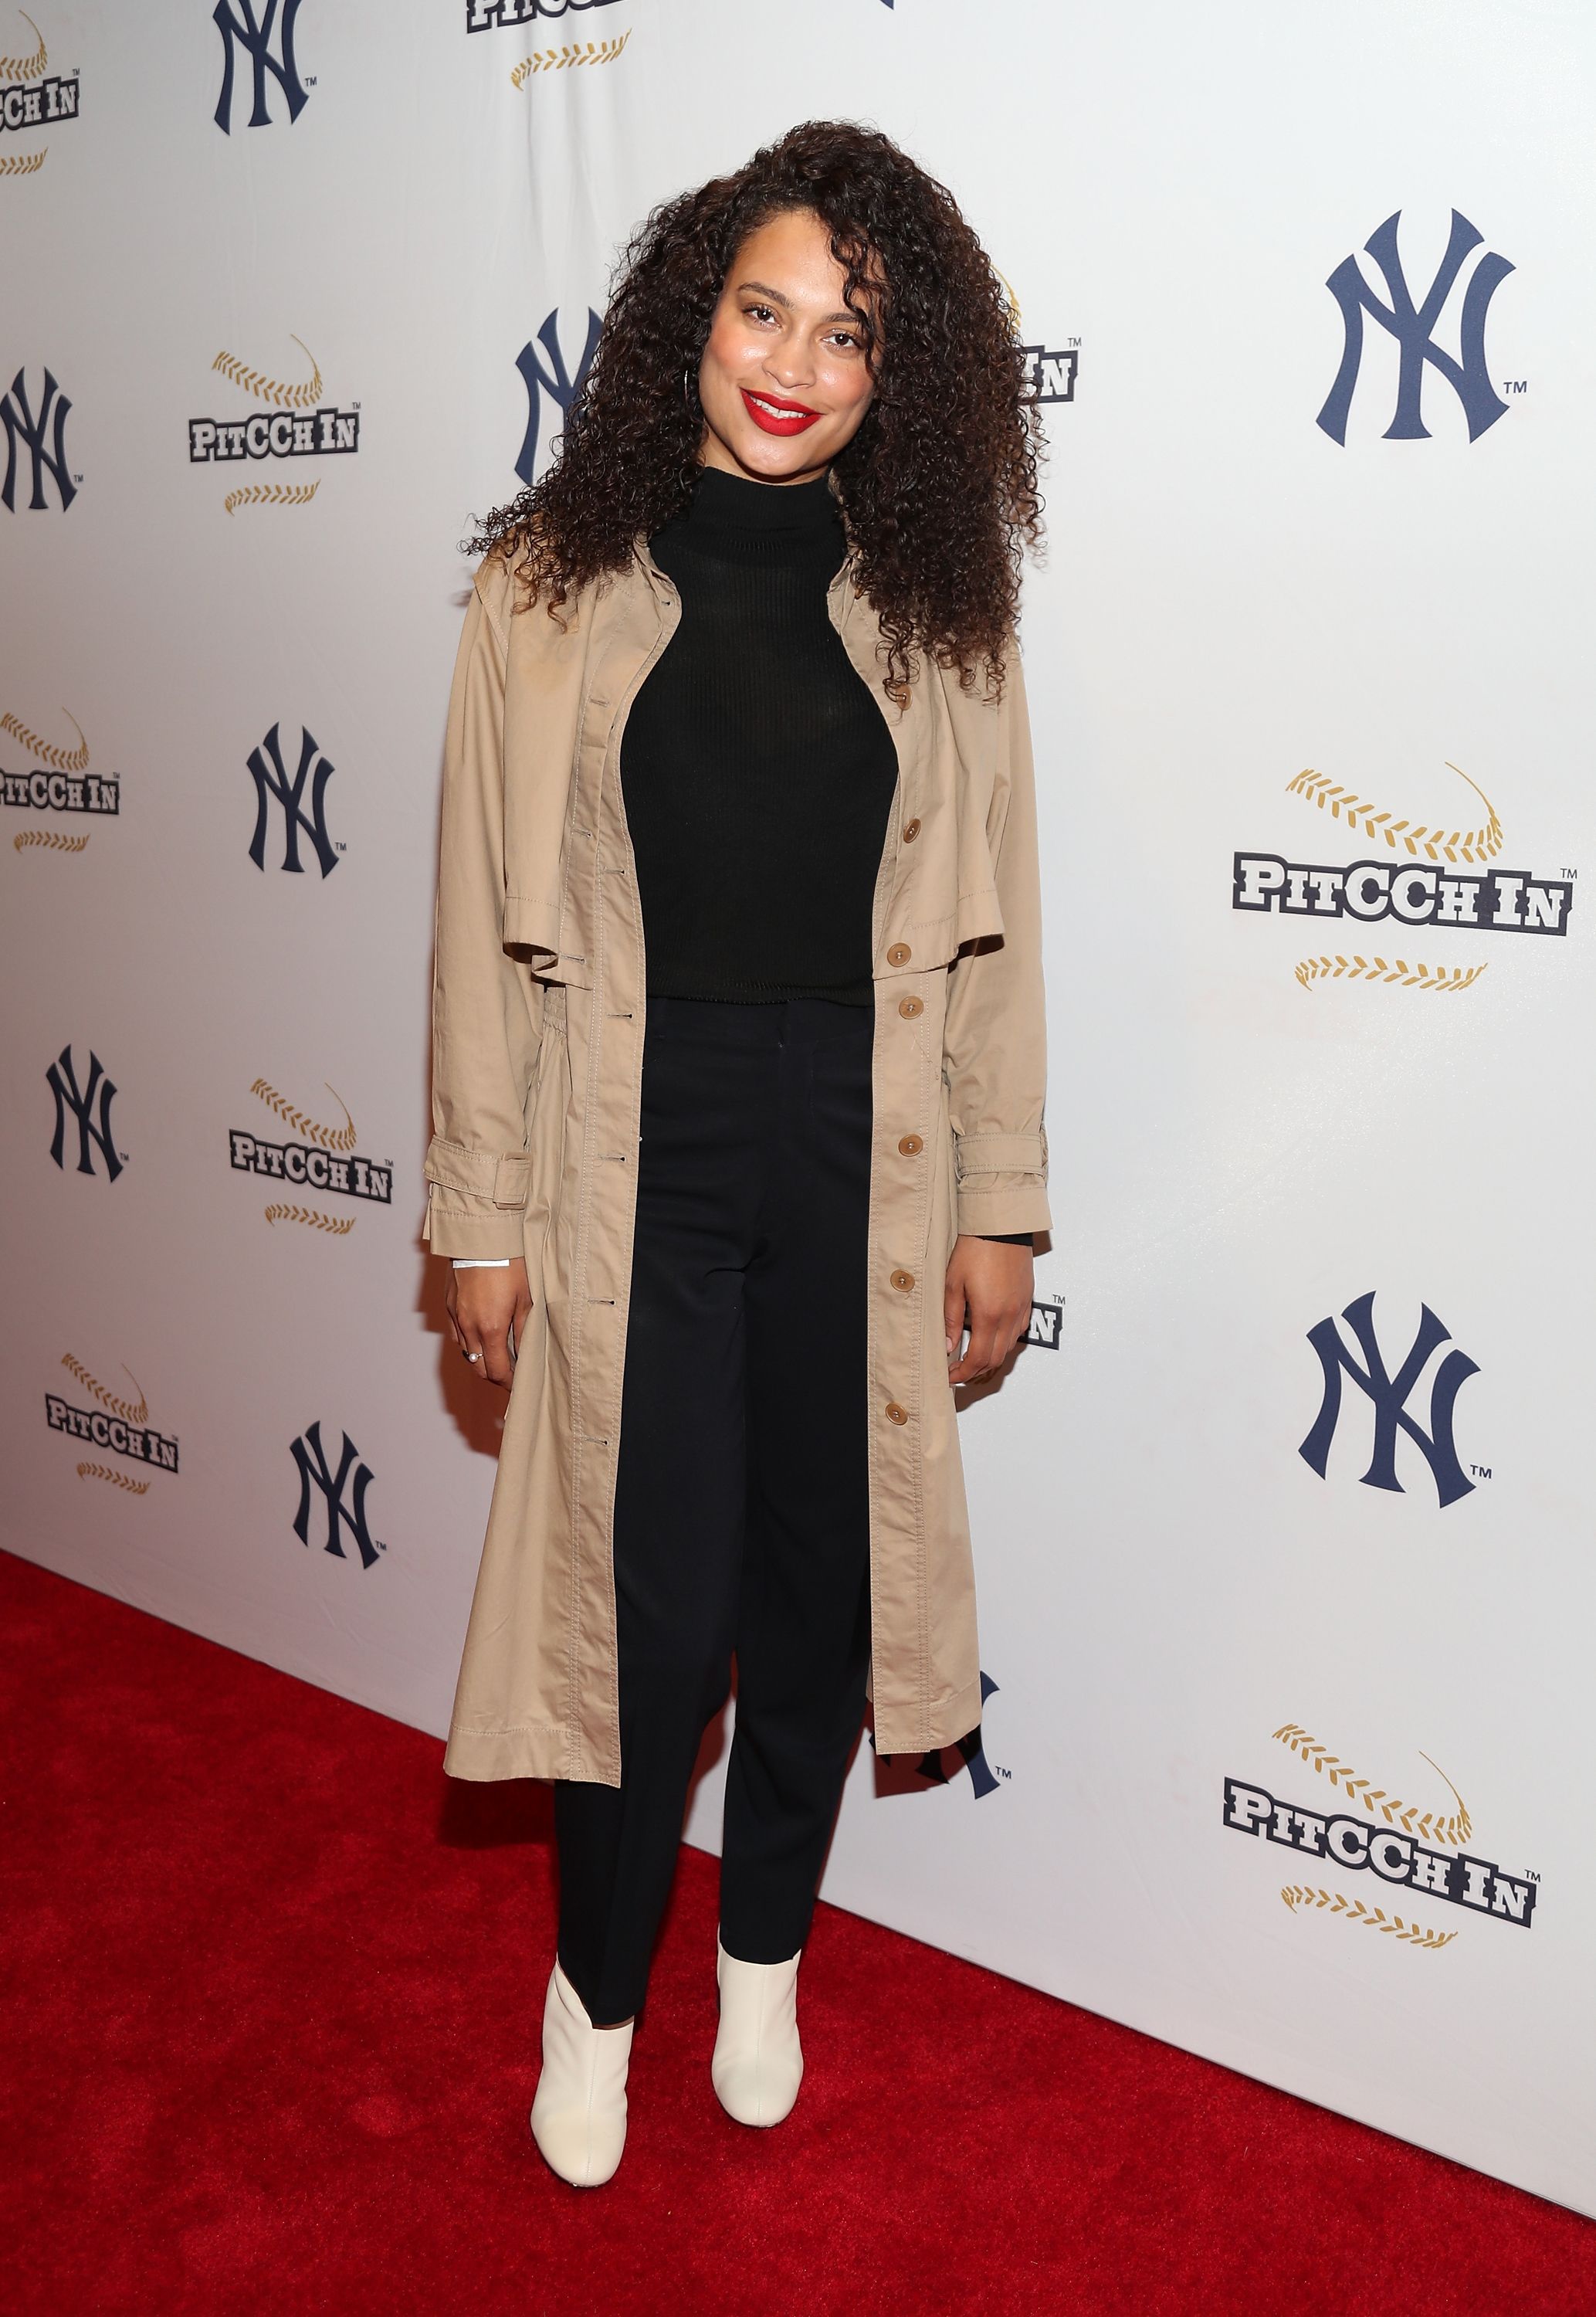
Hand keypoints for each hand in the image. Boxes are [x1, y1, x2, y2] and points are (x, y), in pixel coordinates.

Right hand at [446, 1258, 532, 1387]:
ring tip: (498, 1355)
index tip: (518, 1385)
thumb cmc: (509, 1264)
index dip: (508, 1383)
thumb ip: (524, 1331)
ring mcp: (456, 1316)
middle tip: (510, 1374)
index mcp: (490, 1328)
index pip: (496, 1371)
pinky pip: (457, 1334)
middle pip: (478, 1367)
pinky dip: (469, 1342)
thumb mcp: (526, 1299)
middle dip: (494, 1375)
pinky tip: (481, 1336)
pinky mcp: (449, 1305)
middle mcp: (469, 1327)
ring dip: (481, 1358)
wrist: (482, 1237)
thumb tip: (525, 1356)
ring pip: (466, 1352)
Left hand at [943, 1236, 1032, 1386]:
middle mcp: (1009, 1315)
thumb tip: (947, 1345)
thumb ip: (950, 1318)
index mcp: (989, 1314)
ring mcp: (1021, 1309)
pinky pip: (1018, 1332)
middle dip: (976, 1370)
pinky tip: (991, 1337)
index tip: (951, 1375)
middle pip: (995, 1359)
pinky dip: (1004, 1342)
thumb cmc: (976, 1250)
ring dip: (990, 1358)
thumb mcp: (953, 1284)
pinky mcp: (1027, 1300)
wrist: (1001, 1228)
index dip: (963, 1372)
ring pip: (1008, 1348)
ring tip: (972, 1356)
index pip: (978, 1358)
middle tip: (958, 1370)